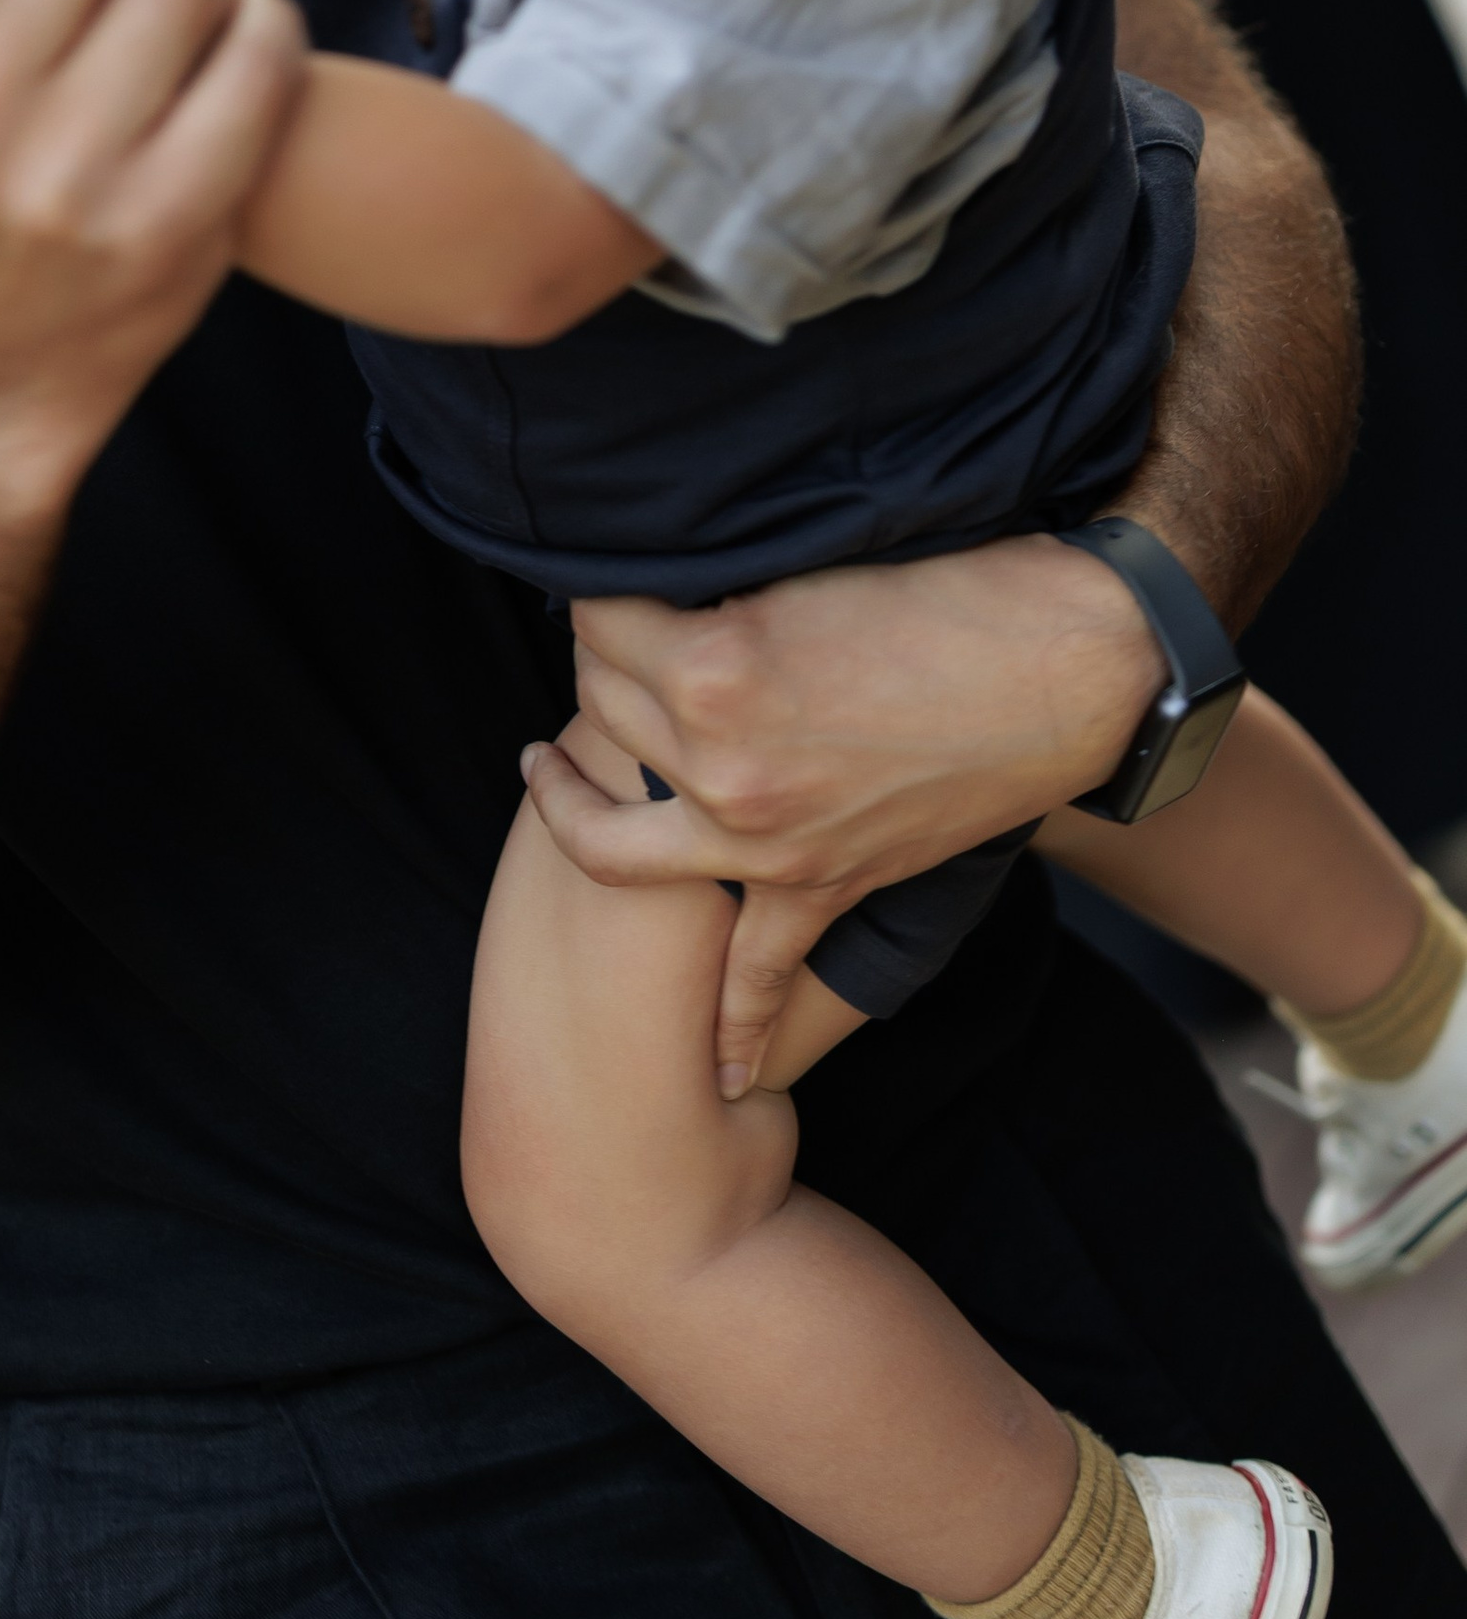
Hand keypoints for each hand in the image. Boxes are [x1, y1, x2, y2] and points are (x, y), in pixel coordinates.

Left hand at [518, 537, 1161, 1088]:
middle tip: (606, 644)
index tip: (603, 581)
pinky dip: (730, 1020)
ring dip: (572, 808)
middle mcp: (720, 766)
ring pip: (615, 842)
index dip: (596, 594)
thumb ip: (709, 590)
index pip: (593, 624)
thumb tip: (643, 592)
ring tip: (550, 777)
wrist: (1069, 665)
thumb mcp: (800, 564)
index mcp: (710, 667)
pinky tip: (700, 1054)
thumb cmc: (943, 588)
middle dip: (596, 671)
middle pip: (600, 713)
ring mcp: (767, 842)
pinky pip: (757, 971)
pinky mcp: (826, 887)